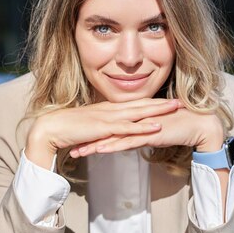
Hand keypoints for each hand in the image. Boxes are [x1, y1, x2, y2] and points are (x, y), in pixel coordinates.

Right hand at [25, 98, 181, 168]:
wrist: (51, 128)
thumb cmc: (67, 128)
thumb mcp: (89, 127)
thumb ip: (101, 128)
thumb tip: (110, 132)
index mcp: (108, 109)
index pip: (134, 103)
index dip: (152, 102)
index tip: (167, 101)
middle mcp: (111, 109)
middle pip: (141, 104)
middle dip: (162, 102)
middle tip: (182, 100)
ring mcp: (108, 117)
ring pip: (138, 112)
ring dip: (158, 110)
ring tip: (176, 108)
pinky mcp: (104, 128)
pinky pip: (128, 127)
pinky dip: (143, 126)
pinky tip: (157, 126)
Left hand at [69, 106, 223, 156]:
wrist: (197, 124)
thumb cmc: (178, 127)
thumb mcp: (152, 133)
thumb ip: (140, 135)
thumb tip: (129, 141)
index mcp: (134, 118)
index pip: (108, 126)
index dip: (92, 132)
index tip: (76, 138)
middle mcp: (133, 120)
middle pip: (105, 130)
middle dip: (86, 139)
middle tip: (68, 145)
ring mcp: (140, 127)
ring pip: (111, 137)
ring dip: (93, 145)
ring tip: (77, 152)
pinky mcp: (147, 134)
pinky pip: (126, 142)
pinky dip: (112, 146)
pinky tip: (100, 150)